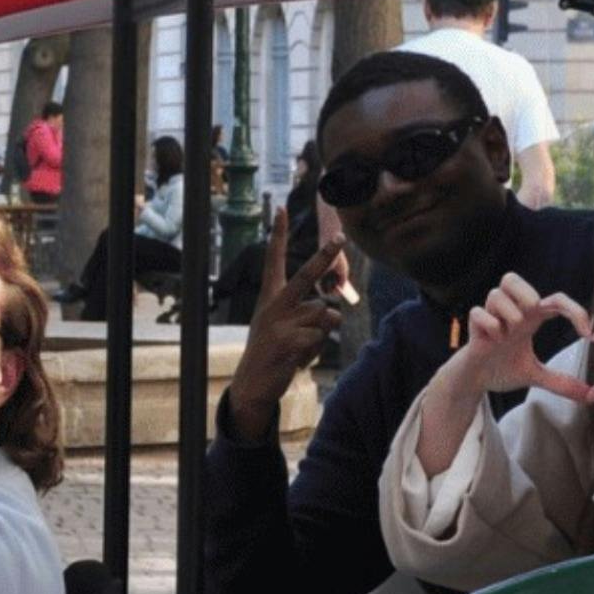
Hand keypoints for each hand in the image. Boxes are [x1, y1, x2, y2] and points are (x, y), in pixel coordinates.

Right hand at [221, 209, 345, 437]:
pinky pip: (320, 338)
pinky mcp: (288, 341)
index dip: (278, 234)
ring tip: (300, 347)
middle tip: (341, 237)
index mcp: (269, 297)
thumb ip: (307, 315)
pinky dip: (316, 350)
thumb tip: (333, 313)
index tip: (281, 209)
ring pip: (324, 314)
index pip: (274, 259)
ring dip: (321, 333)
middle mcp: (273, 304)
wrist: (252, 384)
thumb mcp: (282, 327)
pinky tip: (297, 359)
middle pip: (306, 274)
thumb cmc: (272, 350)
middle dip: (326, 256)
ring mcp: (280, 322)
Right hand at [440, 275, 589, 401]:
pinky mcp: (473, 328)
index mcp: (529, 319)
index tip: (588, 335)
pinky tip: (494, 340)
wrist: (475, 380)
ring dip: (508, 313)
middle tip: (533, 312)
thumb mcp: (535, 375)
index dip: (576, 311)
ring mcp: (489, 319)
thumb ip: (560, 382)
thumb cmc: (503, 368)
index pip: (555, 300)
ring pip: (495, 294)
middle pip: (511, 278)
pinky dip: (490, 325)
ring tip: (509, 334)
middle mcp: (509, 313)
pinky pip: (478, 313)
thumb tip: (588, 396)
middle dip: (526, 292)